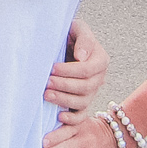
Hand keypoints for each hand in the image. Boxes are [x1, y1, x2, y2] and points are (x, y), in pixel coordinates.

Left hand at [41, 19, 111, 147]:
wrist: (62, 44)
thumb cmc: (69, 34)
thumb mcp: (77, 28)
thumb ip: (84, 38)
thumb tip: (82, 56)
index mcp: (100, 60)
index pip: (87, 70)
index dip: (69, 71)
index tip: (52, 68)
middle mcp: (98, 78)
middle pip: (85, 87)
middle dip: (64, 85)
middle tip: (46, 82)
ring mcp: (91, 92)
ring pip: (82, 102)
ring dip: (64, 100)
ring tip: (46, 95)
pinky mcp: (82, 102)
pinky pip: (81, 116)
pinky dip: (72, 118)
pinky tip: (59, 116)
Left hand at [47, 111, 122, 147]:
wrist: (116, 138)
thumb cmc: (91, 131)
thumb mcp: (82, 123)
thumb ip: (67, 125)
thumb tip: (45, 132)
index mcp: (80, 127)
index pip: (66, 131)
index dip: (55, 136)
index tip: (43, 142)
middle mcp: (85, 139)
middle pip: (67, 146)